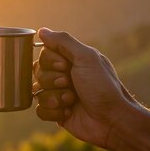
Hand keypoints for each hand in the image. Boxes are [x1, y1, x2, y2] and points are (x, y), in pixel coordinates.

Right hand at [33, 28, 137, 148]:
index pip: (44, 54)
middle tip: (69, 84)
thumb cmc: (102, 86)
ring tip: (71, 100)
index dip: (50, 61)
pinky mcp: (57, 113)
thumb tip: (42, 31)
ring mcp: (59, 94)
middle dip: (52, 80)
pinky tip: (68, 113)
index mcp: (71, 60)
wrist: (112, 119)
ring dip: (54, 97)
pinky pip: (39, 110)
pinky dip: (53, 112)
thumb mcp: (86, 57)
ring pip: (37, 91)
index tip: (65, 66)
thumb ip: (63, 41)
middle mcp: (63, 75)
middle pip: (37, 72)